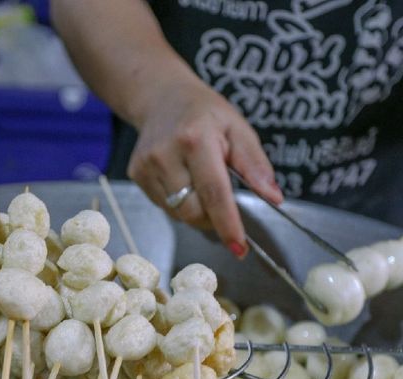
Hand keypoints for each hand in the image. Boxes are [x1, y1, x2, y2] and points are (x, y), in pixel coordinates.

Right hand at [127, 74, 282, 257]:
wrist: (161, 98)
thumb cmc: (205, 114)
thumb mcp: (237, 128)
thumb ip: (255, 165)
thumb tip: (274, 198)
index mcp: (195, 139)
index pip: (214, 193)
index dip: (228, 224)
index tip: (239, 247)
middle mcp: (166, 154)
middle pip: (192, 211)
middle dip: (212, 219)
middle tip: (224, 209)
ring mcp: (147, 166)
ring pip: (177, 213)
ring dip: (195, 211)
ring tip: (200, 185)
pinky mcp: (136, 175)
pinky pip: (163, 206)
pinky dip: (179, 203)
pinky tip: (182, 181)